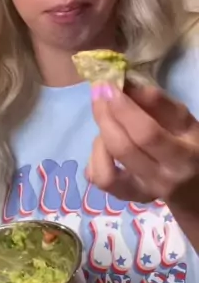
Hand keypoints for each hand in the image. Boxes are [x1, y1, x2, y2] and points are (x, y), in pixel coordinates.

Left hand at [87, 81, 198, 216]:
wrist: (192, 184)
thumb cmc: (187, 144)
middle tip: (99, 93)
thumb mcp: (182, 121)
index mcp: (181, 158)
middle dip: (105, 117)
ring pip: (105, 171)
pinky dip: (94, 159)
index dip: (125, 110)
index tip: (111, 87)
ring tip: (107, 124)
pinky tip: (102, 145)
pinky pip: (98, 179)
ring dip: (99, 141)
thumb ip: (158, 103)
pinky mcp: (122, 197)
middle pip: (122, 149)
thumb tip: (127, 85)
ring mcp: (138, 193)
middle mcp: (159, 181)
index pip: (147, 134)